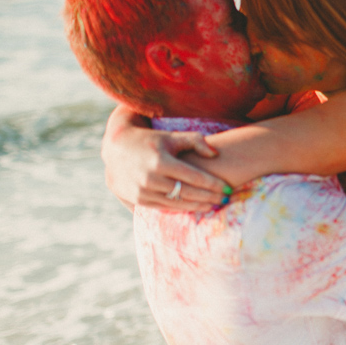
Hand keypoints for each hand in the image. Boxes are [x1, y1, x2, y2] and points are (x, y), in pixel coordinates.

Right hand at [102, 118, 229, 211]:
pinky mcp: (138, 200)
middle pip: (189, 193)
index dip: (214, 185)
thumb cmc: (151, 140)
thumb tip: (216, 154)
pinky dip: (182, 208)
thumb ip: (196, 141)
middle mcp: (151, 178)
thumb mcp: (172, 136)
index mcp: (161, 161)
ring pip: (178, 203)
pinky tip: (196, 207)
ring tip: (215, 205)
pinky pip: (165, 208)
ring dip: (199, 206)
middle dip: (210, 197)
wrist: (116, 148)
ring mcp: (143, 191)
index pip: (195, 177)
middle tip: (226, 199)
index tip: (229, 189)